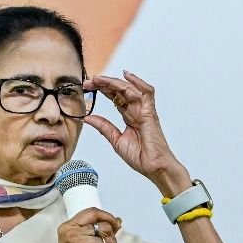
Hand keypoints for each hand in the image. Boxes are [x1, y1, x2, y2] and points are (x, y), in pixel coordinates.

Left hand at [84, 71, 190, 196]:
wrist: (154, 167)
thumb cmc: (141, 157)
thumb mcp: (116, 140)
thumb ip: (103, 127)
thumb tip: (88, 117)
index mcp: (130, 117)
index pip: (115, 98)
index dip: (102, 91)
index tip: (88, 87)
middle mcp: (137, 111)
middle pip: (120, 91)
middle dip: (104, 84)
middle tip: (89, 82)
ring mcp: (144, 110)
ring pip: (130, 89)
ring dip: (114, 82)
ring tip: (100, 79)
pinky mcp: (150, 113)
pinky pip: (146, 93)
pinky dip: (138, 82)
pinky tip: (126, 75)